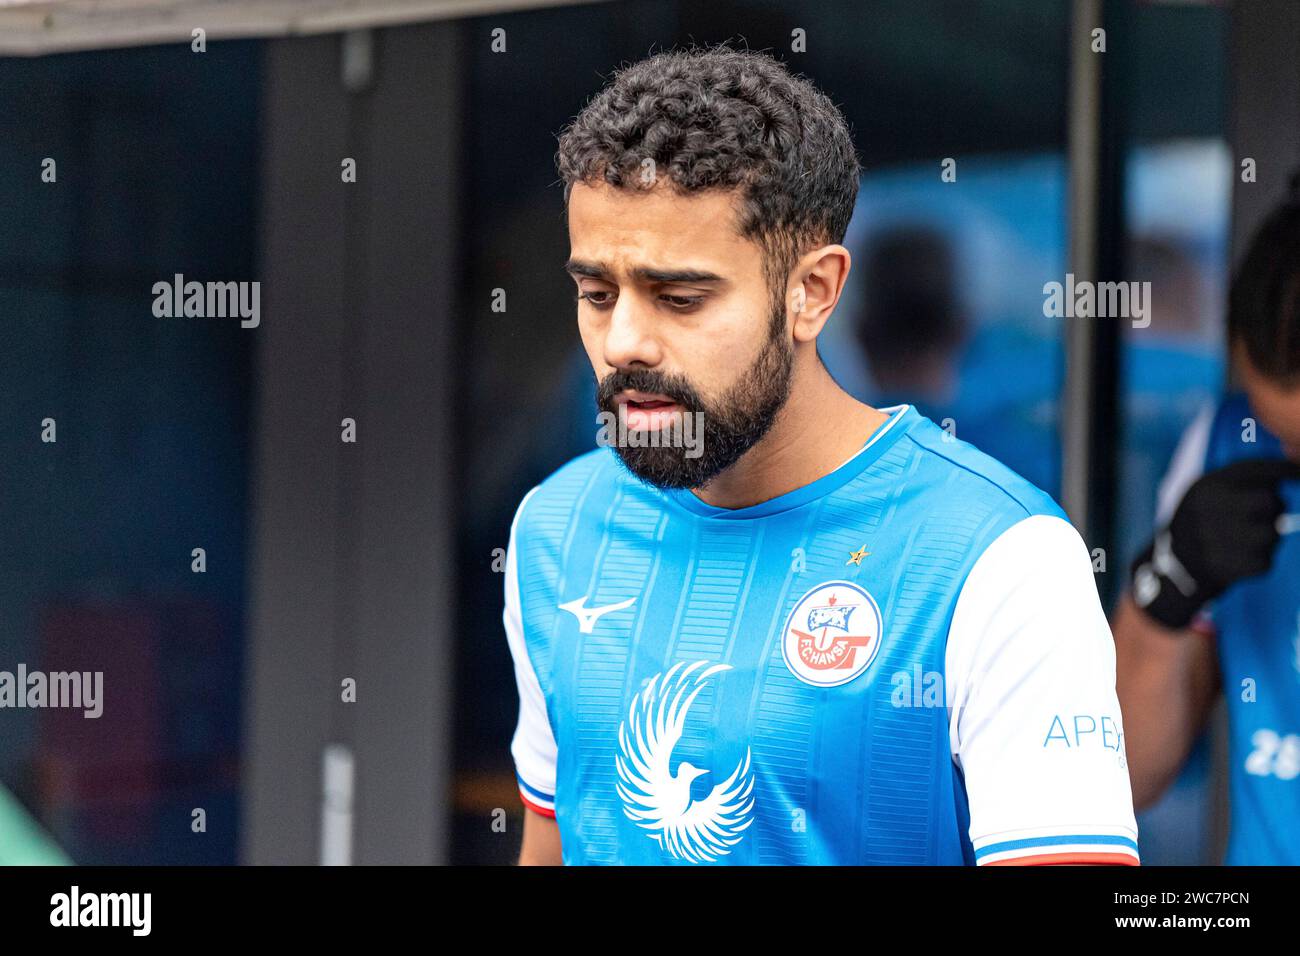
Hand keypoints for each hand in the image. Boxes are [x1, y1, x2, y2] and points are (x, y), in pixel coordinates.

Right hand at [1130, 457, 1299, 629]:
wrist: (1174, 562)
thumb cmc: (1205, 516)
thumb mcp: (1214, 486)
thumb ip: (1251, 473)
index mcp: (1205, 486)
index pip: (1257, 470)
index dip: (1285, 471)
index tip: (1299, 473)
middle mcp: (1206, 511)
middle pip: (1270, 502)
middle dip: (1274, 508)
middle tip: (1262, 514)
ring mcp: (1212, 541)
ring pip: (1271, 534)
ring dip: (1268, 537)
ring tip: (1248, 537)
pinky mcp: (1222, 569)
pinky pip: (1265, 563)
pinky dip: (1260, 561)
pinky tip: (1241, 557)